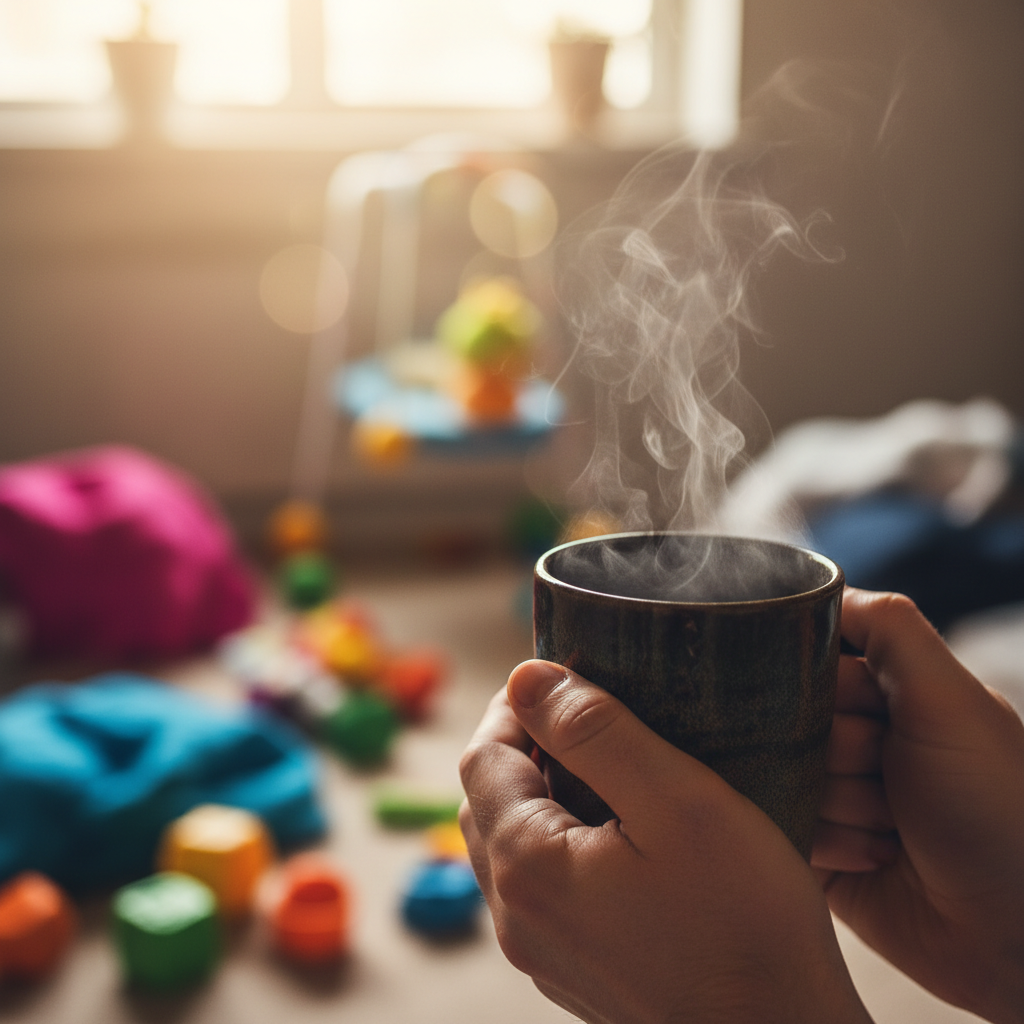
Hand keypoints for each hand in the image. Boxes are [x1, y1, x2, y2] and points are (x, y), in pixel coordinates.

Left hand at [460, 661, 872, 1023]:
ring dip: (540, 793)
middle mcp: (518, 918)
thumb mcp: (676, 800)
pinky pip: (542, 888)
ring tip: (606, 766)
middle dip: (523, 745)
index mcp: (527, 867)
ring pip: (511, 846)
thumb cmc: (745, 925)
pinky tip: (620, 833)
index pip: (482, 758)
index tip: (564, 679)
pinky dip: (559, 841)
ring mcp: (543, 953)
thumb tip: (526, 678)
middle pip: (487, 801)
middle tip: (584, 714)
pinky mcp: (576, 972)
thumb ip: (593, 731)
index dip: (515, 707)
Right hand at [813, 588, 1023, 1023]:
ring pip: (778, 773)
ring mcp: (832, 793)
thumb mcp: (950, 699)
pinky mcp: (815, 848)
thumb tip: (820, 587)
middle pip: (786, 716)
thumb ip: (890, 628)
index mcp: (885, 692)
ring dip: (835, 802)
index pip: (806, 659)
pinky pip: (781, 828)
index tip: (863, 709)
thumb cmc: (995, 803)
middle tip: (888, 774)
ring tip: (893, 826)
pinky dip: (827, 843)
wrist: (1014, 929)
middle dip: (834, 749)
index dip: (824, 683)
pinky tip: (878, 859)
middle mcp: (853, 736)